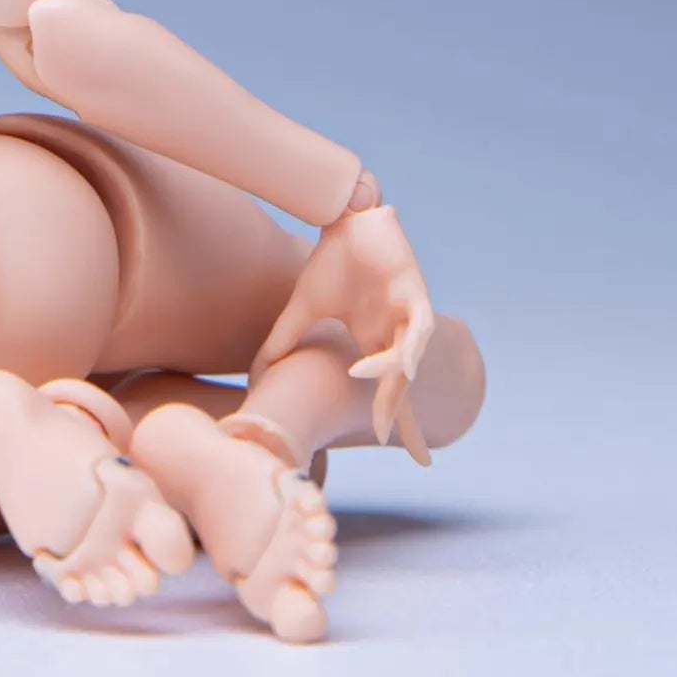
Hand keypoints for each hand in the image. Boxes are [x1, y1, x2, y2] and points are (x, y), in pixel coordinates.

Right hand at [251, 205, 435, 460]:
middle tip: (407, 452)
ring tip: (366, 394)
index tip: (418, 459)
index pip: (391, 389)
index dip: (400, 421)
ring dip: (389, 378)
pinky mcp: (415, 293)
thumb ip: (284, 340)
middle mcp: (395, 334)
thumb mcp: (303, 309)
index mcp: (373, 341)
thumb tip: (258, 373)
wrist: (344, 218)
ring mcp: (407, 315)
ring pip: (408, 359)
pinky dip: (407, 348)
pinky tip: (392, 366)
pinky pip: (417, 329)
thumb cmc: (329, 262)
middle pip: (404, 385)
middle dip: (404, 417)